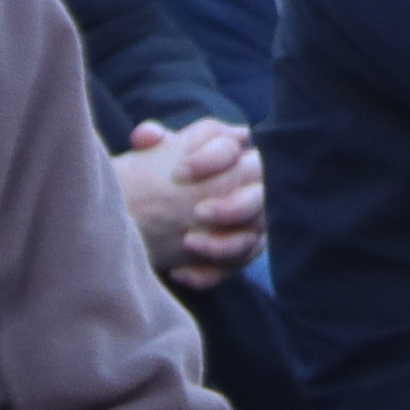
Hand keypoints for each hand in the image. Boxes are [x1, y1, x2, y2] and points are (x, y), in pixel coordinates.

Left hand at [117, 120, 266, 290]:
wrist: (150, 217)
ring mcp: (251, 224)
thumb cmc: (163, 178)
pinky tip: (180, 273)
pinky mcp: (240, 254)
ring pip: (253, 236)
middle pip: (262, 194)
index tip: (179, 172)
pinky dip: (209, 272)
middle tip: (199, 212)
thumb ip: (153, 141)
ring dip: (223, 244)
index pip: (237, 149)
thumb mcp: (156, 154)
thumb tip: (148, 136)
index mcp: (231, 155)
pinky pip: (235, 267)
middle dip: (233, 206)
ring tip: (189, 243)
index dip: (213, 159)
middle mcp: (250, 188)